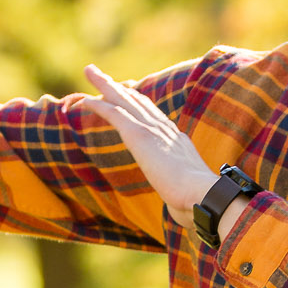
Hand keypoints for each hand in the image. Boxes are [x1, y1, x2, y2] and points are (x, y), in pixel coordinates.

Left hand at [80, 63, 223, 231]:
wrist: (201, 194)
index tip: (129, 93)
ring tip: (90, 71)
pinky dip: (99, 104)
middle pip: (138, 101)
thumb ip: (182, 199)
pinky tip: (85, 99)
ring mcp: (153, 130)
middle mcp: (165, 130)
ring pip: (124, 100)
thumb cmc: (198, 202)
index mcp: (178, 142)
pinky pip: (114, 113)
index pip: (155, 116)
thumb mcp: (188, 196)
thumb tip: (184, 216)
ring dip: (105, 85)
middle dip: (120, 87)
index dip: (139, 104)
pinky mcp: (140, 135)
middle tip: (102, 75)